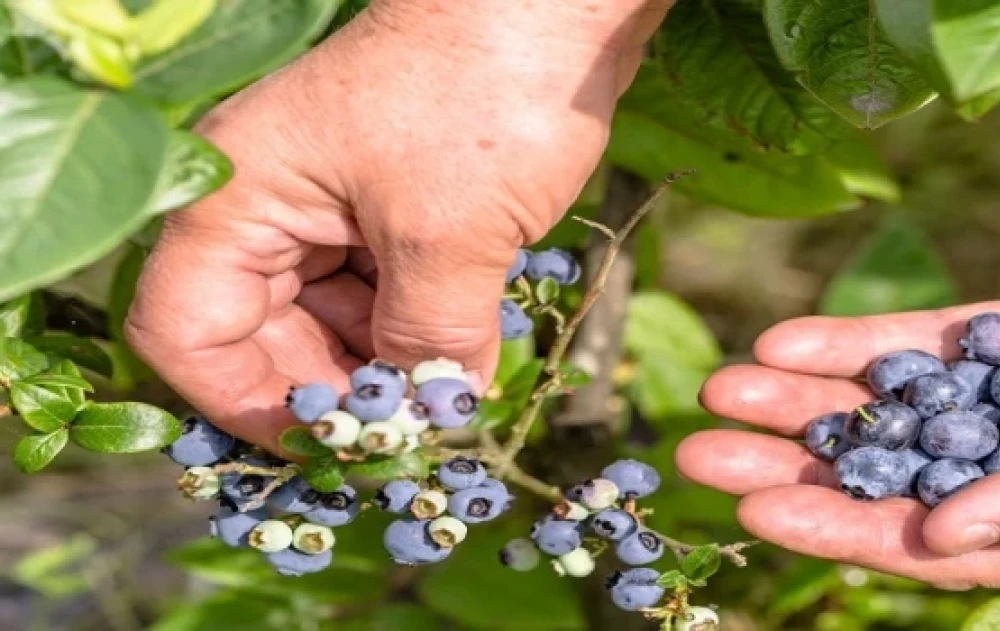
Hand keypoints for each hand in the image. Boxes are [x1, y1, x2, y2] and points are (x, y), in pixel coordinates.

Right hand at [125, 0, 669, 448]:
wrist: (555, 4)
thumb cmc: (484, 94)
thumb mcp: (451, 237)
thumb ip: (428, 343)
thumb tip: (430, 419)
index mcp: (240, 197)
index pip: (186, 331)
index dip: (244, 406)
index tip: (327, 447)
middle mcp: (269, 203)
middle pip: (261, 336)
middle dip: (332, 392)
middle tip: (406, 436)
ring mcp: (329, 202)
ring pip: (328, 320)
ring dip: (382, 366)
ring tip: (444, 396)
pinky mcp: (388, 204)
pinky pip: (380, 290)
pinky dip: (416, 329)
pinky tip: (463, 351)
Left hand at [677, 219, 999, 588]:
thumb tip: (940, 534)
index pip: (929, 543)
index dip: (840, 530)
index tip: (753, 511)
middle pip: (890, 473)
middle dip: (796, 463)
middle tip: (699, 450)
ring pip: (895, 402)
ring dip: (810, 397)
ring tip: (721, 389)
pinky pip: (932, 336)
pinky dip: (862, 339)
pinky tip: (787, 341)